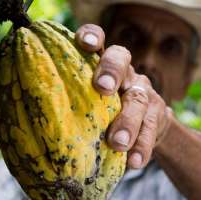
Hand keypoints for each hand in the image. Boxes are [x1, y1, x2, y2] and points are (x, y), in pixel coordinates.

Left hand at [75, 24, 172, 168]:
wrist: (146, 128)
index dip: (93, 36)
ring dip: (128, 121)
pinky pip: (152, 127)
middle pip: (122, 60)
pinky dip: (142, 145)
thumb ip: (76, 105)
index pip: (100, 41)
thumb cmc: (106, 116)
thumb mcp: (91, 105)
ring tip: (118, 144)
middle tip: (103, 89)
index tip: (85, 43)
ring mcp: (144, 91)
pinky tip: (134, 161)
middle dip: (112, 71)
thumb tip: (42, 129)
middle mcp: (126, 73)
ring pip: (139, 98)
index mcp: (104, 66)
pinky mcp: (158, 113)